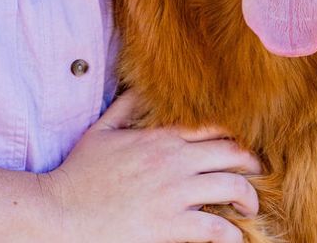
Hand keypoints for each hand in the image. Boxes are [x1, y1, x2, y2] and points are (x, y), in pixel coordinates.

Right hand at [43, 90, 260, 242]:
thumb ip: (124, 108)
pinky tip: (232, 237)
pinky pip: (216, 229)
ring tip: (248, 208)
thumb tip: (139, 88)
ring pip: (232, 187)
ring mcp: (173, 194)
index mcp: (158, 137)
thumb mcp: (100, 131)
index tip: (239, 146)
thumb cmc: (79, 174)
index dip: (233, 135)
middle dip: (251, 163)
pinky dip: (231, 234)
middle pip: (231, 153)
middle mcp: (172, 161)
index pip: (211, 127)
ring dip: (248, 198)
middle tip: (255, 174)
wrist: (61, 213)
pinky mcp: (170, 226)